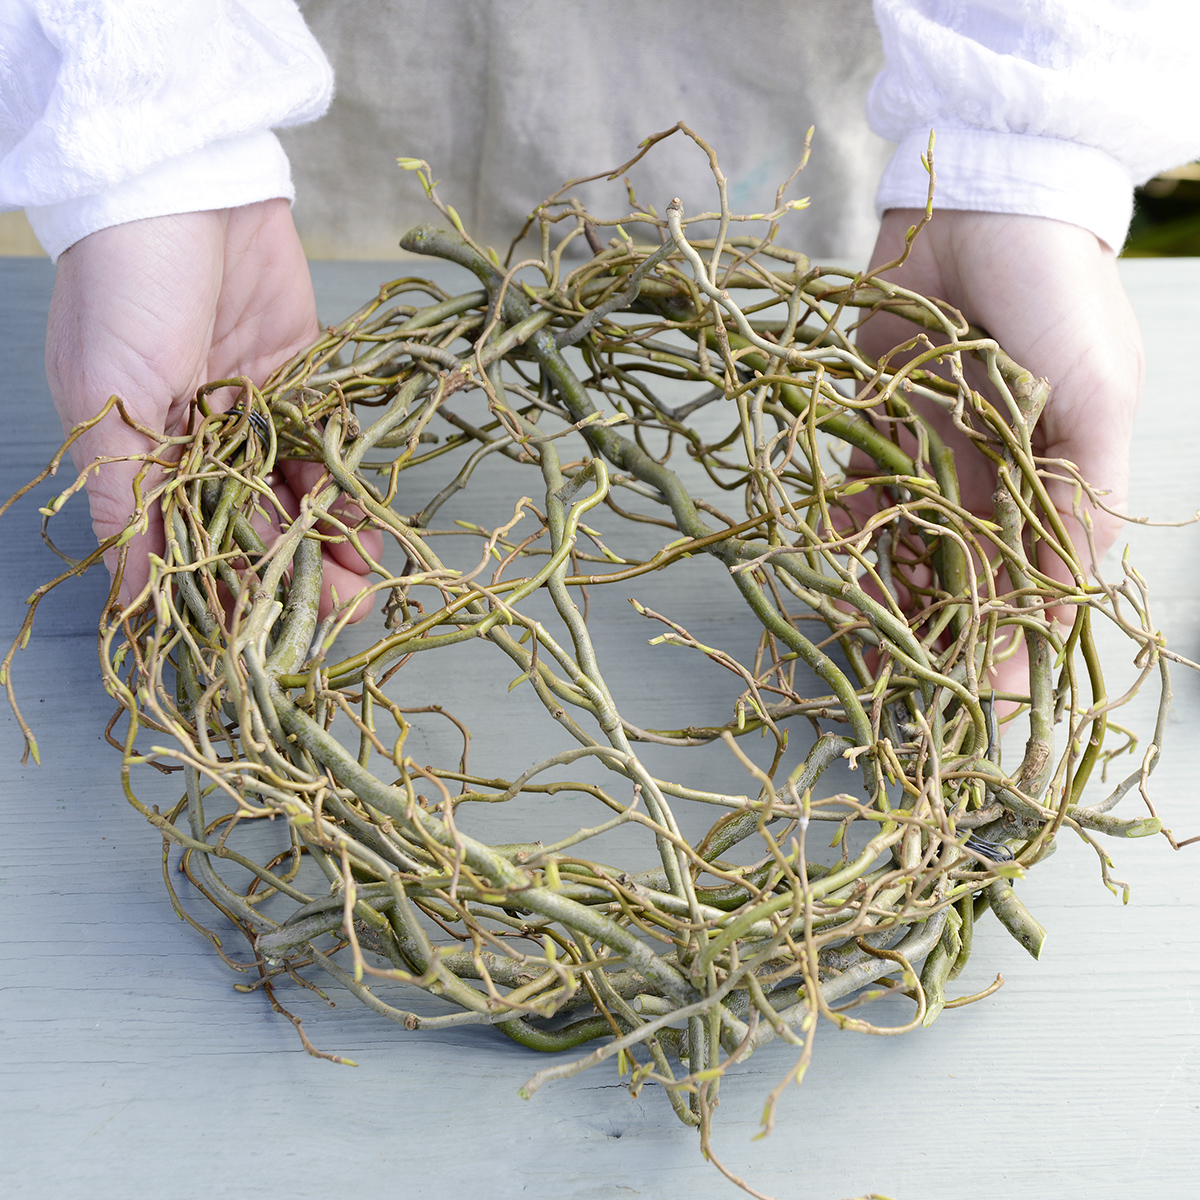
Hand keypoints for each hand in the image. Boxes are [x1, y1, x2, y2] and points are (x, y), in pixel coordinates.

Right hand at [45, 199, 379, 617]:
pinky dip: (344, 493)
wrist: (186, 185)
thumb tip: (129, 597)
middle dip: (289, 576)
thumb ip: (127, 498)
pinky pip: (324, 451)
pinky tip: (368, 534)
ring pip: (292, 498)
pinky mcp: (301, 384)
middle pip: (248, 529)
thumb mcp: (108, 399)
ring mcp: (251, 414)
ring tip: (361, 589)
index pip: (185, 544)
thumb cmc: (126, 287)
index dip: (225, 593)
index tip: (265, 640)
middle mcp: (196, 442)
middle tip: (338, 618)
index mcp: (140, 453)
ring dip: (325, 545)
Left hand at [856, 209, 1143, 694]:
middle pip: (967, 567)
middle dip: (944, 628)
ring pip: (909, 538)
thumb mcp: (1094, 396)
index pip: (1037, 574)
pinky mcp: (880, 416)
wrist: (987, 201)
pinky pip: (858, 487)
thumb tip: (1072, 595)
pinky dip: (844, 528)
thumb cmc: (1057, 296)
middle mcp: (996, 467)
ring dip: (888, 590)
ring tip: (860, 644)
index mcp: (1057, 473)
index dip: (1017, 635)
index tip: (992, 696)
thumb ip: (1085, 494)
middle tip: (911, 688)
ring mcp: (936, 444)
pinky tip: (827, 570)